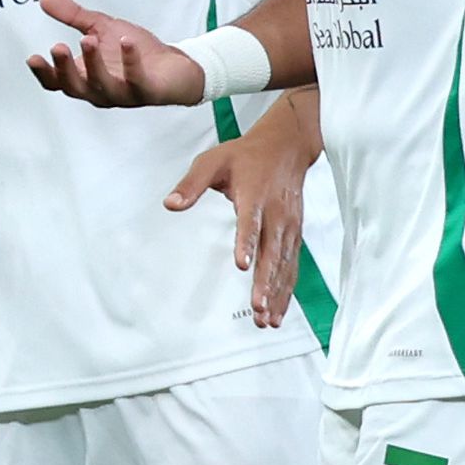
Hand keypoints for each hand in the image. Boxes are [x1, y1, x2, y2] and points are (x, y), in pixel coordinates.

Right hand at [24, 0, 204, 106]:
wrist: (174, 68)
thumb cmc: (134, 52)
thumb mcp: (100, 29)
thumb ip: (73, 17)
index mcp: (85, 78)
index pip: (57, 83)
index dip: (44, 73)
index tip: (32, 58)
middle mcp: (99, 91)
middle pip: (75, 87)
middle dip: (65, 69)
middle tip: (58, 47)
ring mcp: (123, 94)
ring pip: (102, 86)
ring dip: (93, 64)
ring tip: (87, 39)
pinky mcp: (146, 90)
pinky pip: (136, 79)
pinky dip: (131, 61)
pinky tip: (127, 41)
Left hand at [166, 114, 319, 328]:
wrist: (286, 145)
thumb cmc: (246, 155)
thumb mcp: (213, 160)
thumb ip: (191, 183)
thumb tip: (170, 204)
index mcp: (254, 195)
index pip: (251, 222)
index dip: (247, 244)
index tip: (243, 264)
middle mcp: (276, 213)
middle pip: (272, 252)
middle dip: (266, 281)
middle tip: (257, 307)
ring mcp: (288, 225)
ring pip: (284, 264)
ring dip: (276, 292)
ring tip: (266, 319)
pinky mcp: (294, 234)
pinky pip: (292, 265)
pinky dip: (287, 289)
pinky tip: (278, 312)